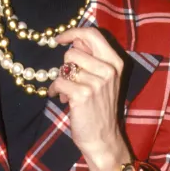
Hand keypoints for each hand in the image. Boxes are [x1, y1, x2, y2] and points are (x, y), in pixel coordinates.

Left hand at [48, 27, 128, 170]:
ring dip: (61, 80)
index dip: (73, 32)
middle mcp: (109, 70)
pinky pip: (58, 82)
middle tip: (71, 80)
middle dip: (66, 65)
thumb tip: (75, 39)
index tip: (60, 39)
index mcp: (115, 62)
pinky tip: (60, 99)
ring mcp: (96, 82)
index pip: (93, 34)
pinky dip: (54, 90)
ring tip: (67, 92)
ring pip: (64, 67)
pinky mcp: (82, 94)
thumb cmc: (100, 108)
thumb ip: (91, 58)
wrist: (103, 138)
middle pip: (73, 50)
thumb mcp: (103, 80)